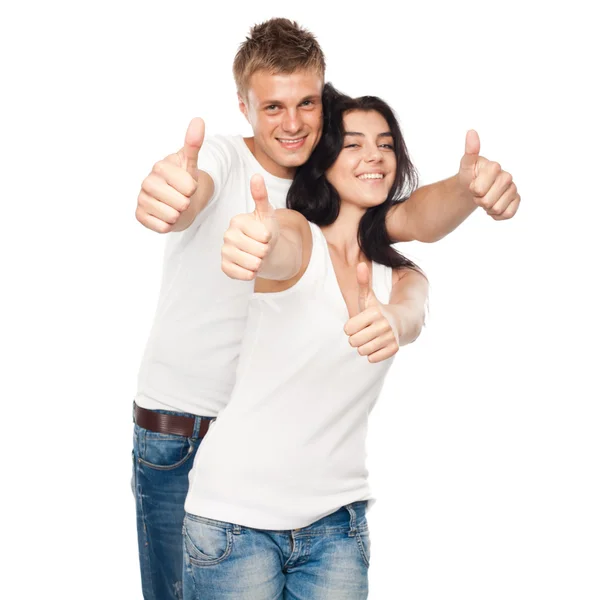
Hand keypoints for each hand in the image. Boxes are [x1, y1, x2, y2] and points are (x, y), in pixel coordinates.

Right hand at [135, 117, 204, 232]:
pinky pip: (162, 227)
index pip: (189, 187)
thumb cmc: (184, 181)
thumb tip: (198, 120)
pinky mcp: (139, 216)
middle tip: (181, 198)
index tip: (187, 185)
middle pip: (181, 203)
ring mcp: (141, 199)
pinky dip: (168, 225)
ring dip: (178, 215)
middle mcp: (147, 182)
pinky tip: (166, 216)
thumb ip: (193, 144)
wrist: (177, 201)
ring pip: (172, 216)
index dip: (193, 190)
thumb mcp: (191, 163)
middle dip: (186, 204)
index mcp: (160, 167)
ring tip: (174, 206)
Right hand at [221, 174, 278, 280]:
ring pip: (252, 264)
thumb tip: (257, 176)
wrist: (263, 250)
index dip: (270, 238)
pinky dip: (250, 273)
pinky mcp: (224, 267)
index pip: (264, 235)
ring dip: (260, 263)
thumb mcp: (266, 213)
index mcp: (237, 221)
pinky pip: (242, 274)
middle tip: (261, 247)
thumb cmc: (265, 230)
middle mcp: (227, 235)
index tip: (265, 235)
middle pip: (260, 251)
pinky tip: (250, 266)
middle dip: (266, 251)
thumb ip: (261, 196)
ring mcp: (224, 252)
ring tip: (257, 256)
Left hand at [344, 263, 400, 363]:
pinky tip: (378, 345)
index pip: (348, 329)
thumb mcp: (369, 297)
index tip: (359, 323)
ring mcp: (390, 338)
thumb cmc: (379, 310)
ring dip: (363, 347)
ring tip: (371, 338)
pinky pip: (372, 359)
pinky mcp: (394, 349)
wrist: (402, 322)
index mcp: (375, 312)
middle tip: (364, 332)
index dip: (350, 327)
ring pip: (362, 351)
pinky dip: (372, 354)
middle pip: (353, 342)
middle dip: (356, 338)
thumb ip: (363, 282)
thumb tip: (360, 264)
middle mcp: (384, 325)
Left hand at [458, 130, 520, 219]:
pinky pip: (508, 215)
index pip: (479, 190)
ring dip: (487, 208)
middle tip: (478, 193)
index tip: (473, 183)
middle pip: (488, 202)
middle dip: (479, 200)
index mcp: (495, 166)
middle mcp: (507, 176)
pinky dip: (497, 215)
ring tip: (486, 198)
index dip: (472, 190)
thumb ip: (470, 151)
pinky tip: (493, 207)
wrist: (474, 187)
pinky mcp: (517, 199)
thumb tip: (471, 132)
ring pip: (497, 209)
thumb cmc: (470, 175)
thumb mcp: (466, 165)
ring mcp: (513, 188)